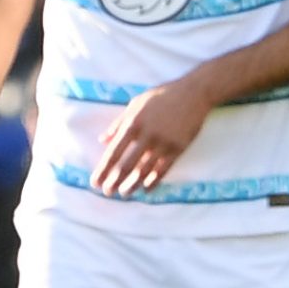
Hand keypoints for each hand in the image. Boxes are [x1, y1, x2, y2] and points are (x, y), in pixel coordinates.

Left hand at [93, 77, 210, 197]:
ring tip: (124, 193)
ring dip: (132, 185)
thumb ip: (118, 124)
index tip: (95, 183)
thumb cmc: (160, 97)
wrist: (193, 93)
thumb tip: (102, 140)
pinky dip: (153, 182)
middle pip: (127, 166)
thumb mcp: (134, 105)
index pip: (113, 153)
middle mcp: (147, 136)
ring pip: (145, 171)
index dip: (103, 170)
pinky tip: (145, 189)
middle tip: (107, 193)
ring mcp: (164, 143)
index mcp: (132, 124)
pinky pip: (164, 170)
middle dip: (115, 182)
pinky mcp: (179, 148)